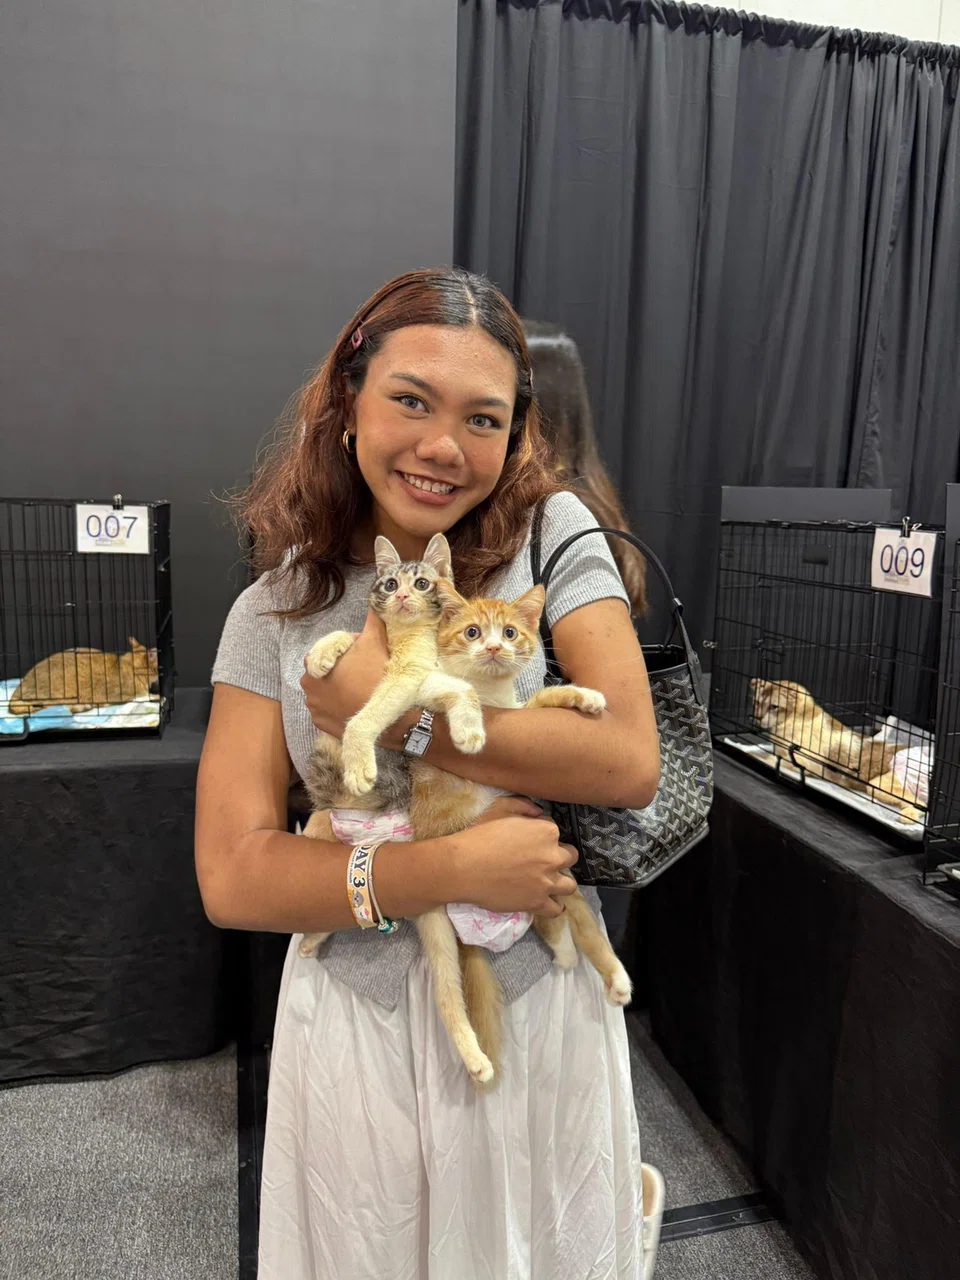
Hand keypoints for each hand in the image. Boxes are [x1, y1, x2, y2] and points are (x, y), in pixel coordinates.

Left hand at [300, 609, 388, 737]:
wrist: (392, 718)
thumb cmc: (378, 676)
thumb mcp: (376, 640)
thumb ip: (372, 616)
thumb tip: (376, 593)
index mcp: (313, 665)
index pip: (324, 652)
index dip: (343, 652)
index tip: (361, 656)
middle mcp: (307, 688)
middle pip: (325, 672)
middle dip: (341, 670)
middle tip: (365, 672)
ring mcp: (315, 710)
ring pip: (326, 692)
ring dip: (340, 689)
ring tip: (362, 688)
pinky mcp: (323, 727)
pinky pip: (330, 711)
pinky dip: (340, 707)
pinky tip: (357, 703)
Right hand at [447, 798, 577, 916]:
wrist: (463, 867)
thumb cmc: (480, 835)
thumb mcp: (500, 807)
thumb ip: (524, 806)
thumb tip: (539, 812)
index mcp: (547, 832)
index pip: (555, 831)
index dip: (543, 834)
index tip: (532, 840)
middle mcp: (553, 857)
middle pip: (570, 857)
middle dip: (560, 856)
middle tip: (543, 859)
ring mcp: (546, 883)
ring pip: (569, 885)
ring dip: (562, 881)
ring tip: (550, 881)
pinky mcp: (536, 903)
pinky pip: (556, 909)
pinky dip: (554, 905)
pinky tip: (549, 901)